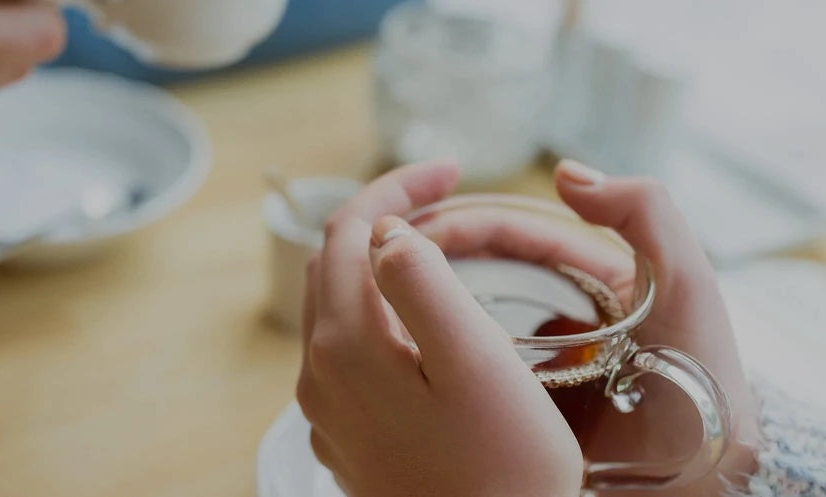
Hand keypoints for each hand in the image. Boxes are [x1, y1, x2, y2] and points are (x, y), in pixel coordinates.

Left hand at [296, 163, 584, 496]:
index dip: (395, 187)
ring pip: (338, 308)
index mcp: (347, 345)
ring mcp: (329, 413)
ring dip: (381, 266)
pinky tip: (424, 322)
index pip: (351, 231)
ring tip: (441, 247)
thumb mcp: (476, 361)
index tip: (450, 168)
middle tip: (446, 196)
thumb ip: (423, 284)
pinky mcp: (348, 440)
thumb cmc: (504, 468)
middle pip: (336, 264)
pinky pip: (349, 354)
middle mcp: (321, 377)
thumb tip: (388, 234)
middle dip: (385, 217)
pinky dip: (380, 314)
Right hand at [406, 160, 760, 494]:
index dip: (466, 226)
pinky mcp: (530, 410)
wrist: (703, 470)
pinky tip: (412, 358)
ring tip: (384, 309)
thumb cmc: (704, 376)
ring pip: (473, 325)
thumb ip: (646, 211)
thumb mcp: (687, 280)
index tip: (415, 231)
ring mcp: (542, 364)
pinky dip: (442, 360)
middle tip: (383, 265)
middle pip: (484, 275)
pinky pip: (476, 376)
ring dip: (429, 311)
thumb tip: (564, 172)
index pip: (517, 236)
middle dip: (433, 261)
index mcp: (594, 276)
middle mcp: (563, 314)